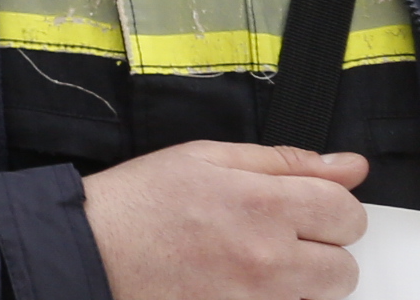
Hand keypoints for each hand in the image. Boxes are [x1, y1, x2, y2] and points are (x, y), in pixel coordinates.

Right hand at [81, 141, 366, 299]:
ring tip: (250, 261)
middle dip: (319, 249)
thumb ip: (285, 162)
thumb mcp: (205, 157)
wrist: (91, 253)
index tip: (304, 204)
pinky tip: (236, 283)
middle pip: (343, 266)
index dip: (330, 205)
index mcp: (262, 205)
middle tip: (272, 235)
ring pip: (318, 298)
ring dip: (297, 281)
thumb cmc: (139, 201)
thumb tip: (351, 166)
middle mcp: (269, 259)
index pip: (348, 212)